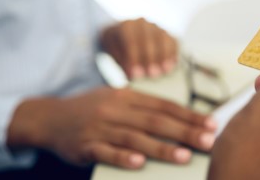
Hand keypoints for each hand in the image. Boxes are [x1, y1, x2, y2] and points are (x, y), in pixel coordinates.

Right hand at [7, 87, 216, 168]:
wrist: (48, 117)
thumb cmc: (90, 109)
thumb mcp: (116, 99)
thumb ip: (144, 107)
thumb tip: (181, 118)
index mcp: (127, 96)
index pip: (164, 105)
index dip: (189, 115)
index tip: (211, 124)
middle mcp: (115, 109)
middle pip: (155, 121)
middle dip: (185, 132)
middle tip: (207, 141)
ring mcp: (100, 127)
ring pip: (135, 138)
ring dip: (161, 148)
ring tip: (184, 156)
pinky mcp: (85, 145)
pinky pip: (106, 152)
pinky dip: (123, 157)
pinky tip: (139, 163)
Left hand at [100, 18, 177, 79]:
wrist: (125, 33)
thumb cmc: (119, 46)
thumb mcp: (114, 52)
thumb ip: (122, 61)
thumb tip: (132, 73)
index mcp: (125, 26)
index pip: (130, 42)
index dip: (134, 58)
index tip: (136, 74)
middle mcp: (141, 23)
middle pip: (148, 40)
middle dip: (150, 58)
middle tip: (152, 74)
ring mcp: (155, 27)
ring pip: (161, 40)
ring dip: (163, 56)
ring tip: (164, 72)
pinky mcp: (166, 33)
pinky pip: (172, 42)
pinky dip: (172, 54)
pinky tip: (171, 66)